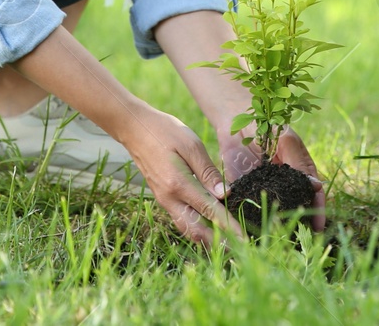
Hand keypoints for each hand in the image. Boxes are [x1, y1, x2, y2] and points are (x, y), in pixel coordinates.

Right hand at [119, 106, 240, 246]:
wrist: (134, 128)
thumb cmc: (164, 131)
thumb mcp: (191, 144)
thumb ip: (207, 171)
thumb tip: (224, 193)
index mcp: (179, 184)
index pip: (210, 211)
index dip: (229, 227)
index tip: (244, 239)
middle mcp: (169, 198)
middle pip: (196, 231)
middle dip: (218, 242)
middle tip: (238, 249)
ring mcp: (164, 200)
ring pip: (187, 229)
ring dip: (206, 239)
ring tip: (226, 244)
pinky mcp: (162, 197)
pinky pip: (181, 220)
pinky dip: (196, 229)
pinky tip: (208, 228)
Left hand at [217, 125, 326, 231]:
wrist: (237, 118)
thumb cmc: (267, 124)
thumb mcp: (286, 140)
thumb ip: (298, 162)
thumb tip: (315, 187)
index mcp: (299, 170)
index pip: (313, 193)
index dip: (318, 211)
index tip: (319, 228)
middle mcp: (285, 182)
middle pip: (296, 206)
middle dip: (300, 223)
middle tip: (302, 242)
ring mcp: (265, 186)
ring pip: (275, 210)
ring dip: (278, 226)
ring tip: (282, 243)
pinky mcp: (243, 188)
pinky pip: (249, 205)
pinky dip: (252, 218)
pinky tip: (254, 231)